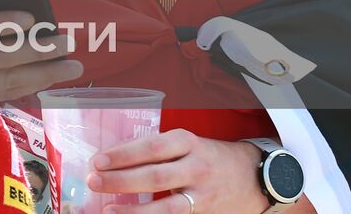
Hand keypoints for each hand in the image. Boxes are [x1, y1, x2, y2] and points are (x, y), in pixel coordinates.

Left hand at [88, 129, 266, 213]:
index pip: (151, 147)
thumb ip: (158, 150)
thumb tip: (115, 159)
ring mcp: (203, 196)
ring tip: (108, 211)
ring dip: (134, 210)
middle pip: (155, 176)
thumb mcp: (188, 144)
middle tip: (94, 181)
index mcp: (188, 142)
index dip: (123, 154)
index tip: (98, 160)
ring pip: (166, 207)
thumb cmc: (211, 157)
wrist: (256, 177)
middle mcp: (197, 168)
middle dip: (121, 180)